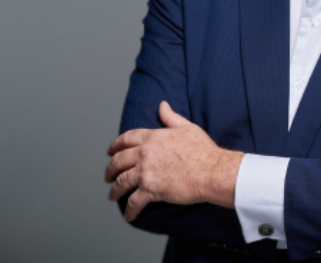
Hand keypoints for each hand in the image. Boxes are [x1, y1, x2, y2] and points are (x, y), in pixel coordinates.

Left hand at [104, 101, 243, 220]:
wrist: (212, 170)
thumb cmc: (203, 150)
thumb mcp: (187, 127)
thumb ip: (171, 117)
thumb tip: (162, 105)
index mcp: (152, 137)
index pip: (126, 139)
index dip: (115, 145)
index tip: (110, 151)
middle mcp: (144, 153)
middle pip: (118, 161)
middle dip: (110, 169)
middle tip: (108, 176)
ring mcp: (145, 172)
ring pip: (121, 182)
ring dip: (115, 190)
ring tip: (113, 195)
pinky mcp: (150, 190)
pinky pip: (133, 202)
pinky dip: (129, 210)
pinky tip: (129, 215)